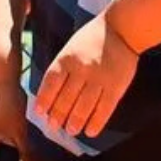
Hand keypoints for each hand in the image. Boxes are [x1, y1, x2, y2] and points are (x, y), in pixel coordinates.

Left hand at [32, 14, 139, 140]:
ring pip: (84, 107)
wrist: (121, 29)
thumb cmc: (91, 39)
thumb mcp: (69, 49)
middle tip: (55, 126)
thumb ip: (60, 69)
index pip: (50, 85)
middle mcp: (81, 70)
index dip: (44, 101)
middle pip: (66, 99)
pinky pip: (104, 109)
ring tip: (71, 131)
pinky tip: (91, 132)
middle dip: (58, 115)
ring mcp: (99, 79)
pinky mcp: (116, 86)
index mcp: (66, 59)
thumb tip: (49, 93)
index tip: (40, 114)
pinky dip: (97, 122)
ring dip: (75, 122)